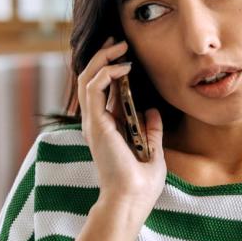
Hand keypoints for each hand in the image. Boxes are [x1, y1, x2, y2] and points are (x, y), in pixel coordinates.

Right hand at [76, 36, 166, 214]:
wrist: (131, 199)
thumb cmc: (141, 183)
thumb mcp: (152, 151)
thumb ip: (151, 131)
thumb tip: (154, 112)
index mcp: (107, 128)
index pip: (102, 91)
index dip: (110, 69)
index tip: (124, 54)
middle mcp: (96, 123)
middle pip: (90, 79)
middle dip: (103, 57)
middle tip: (118, 41)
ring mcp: (93, 122)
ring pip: (87, 78)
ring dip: (102, 58)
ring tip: (119, 46)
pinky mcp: (95, 123)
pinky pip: (94, 88)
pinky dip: (106, 72)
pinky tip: (124, 67)